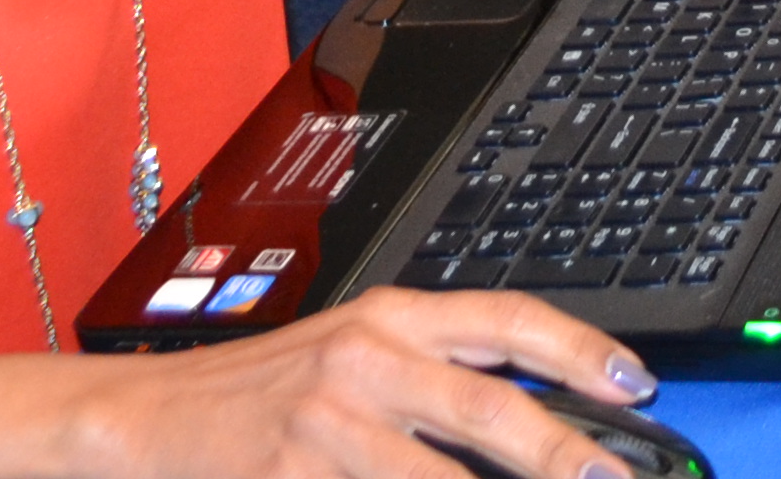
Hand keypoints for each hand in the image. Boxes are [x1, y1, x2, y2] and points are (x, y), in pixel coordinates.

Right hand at [67, 283, 662, 478]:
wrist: (145, 419)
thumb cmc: (259, 395)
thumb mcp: (351, 358)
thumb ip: (433, 376)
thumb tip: (533, 423)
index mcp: (389, 316)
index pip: (505, 319)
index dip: (579, 350)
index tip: (635, 383)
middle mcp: (365, 358)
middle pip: (491, 408)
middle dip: (566, 454)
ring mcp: (327, 422)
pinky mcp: (293, 474)